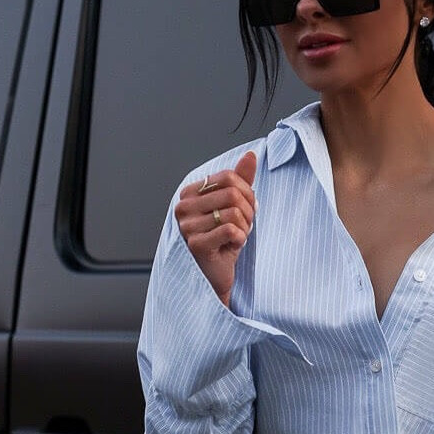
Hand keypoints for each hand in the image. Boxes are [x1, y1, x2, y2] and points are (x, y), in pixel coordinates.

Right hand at [175, 151, 257, 307]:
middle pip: (233, 193)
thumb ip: (240, 181)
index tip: (246, 210)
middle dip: (249, 212)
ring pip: (235, 212)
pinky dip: (240, 239)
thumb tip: (250, 155)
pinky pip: (232, 230)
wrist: (214, 278)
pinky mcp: (196, 244)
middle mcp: (183, 207)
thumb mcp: (233, 208)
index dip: (247, 193)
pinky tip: (232, 247)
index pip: (228, 177)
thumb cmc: (222, 242)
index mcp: (189, 194)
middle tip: (243, 227)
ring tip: (236, 238)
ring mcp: (186, 226)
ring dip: (245, 228)